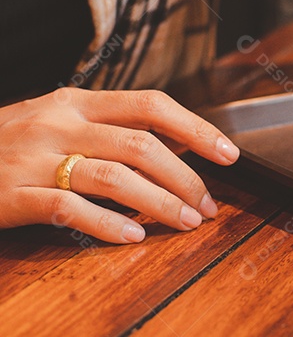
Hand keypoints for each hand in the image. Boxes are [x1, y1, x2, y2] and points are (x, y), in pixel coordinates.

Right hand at [0, 88, 239, 242]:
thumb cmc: (9, 143)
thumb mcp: (59, 121)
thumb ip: (110, 130)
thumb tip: (178, 149)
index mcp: (77, 101)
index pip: (150, 105)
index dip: (195, 128)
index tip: (228, 153)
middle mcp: (59, 123)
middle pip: (140, 145)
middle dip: (184, 178)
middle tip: (207, 205)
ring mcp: (33, 158)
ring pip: (113, 177)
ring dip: (159, 202)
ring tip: (184, 222)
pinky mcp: (10, 195)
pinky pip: (69, 209)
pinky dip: (108, 223)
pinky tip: (133, 235)